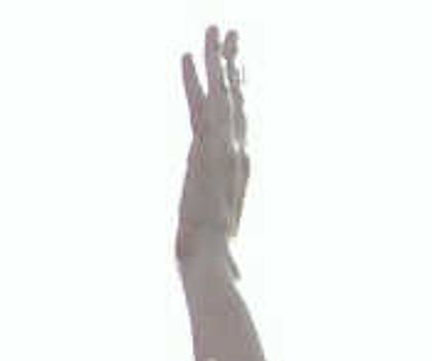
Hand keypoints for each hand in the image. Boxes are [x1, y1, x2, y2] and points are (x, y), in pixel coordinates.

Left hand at [175, 27, 250, 271]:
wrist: (214, 261)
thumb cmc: (212, 258)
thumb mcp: (214, 230)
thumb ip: (216, 217)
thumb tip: (213, 229)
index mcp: (238, 166)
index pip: (239, 120)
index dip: (239, 91)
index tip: (238, 69)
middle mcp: (237, 150)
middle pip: (236, 97)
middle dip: (234, 64)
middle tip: (232, 34)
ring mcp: (225, 145)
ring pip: (223, 90)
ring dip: (218, 58)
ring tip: (215, 28)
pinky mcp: (210, 146)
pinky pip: (204, 101)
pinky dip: (198, 77)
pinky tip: (192, 54)